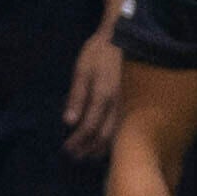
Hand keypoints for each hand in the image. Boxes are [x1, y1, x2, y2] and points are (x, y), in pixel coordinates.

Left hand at [55, 23, 129, 157]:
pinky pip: (121, 128)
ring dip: (100, 148)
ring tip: (88, 156)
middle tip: (75, 158)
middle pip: (103, 137)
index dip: (77, 141)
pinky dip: (111, 140)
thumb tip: (69, 122)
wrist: (122, 37)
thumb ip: (76, 97)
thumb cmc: (98, 52)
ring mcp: (125, 105)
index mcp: (102, 96)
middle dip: (88, 150)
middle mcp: (116, 105)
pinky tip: (103, 143)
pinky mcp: (129, 103)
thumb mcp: (82, 70)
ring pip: (115, 135)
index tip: (66, 149)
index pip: (88, 127)